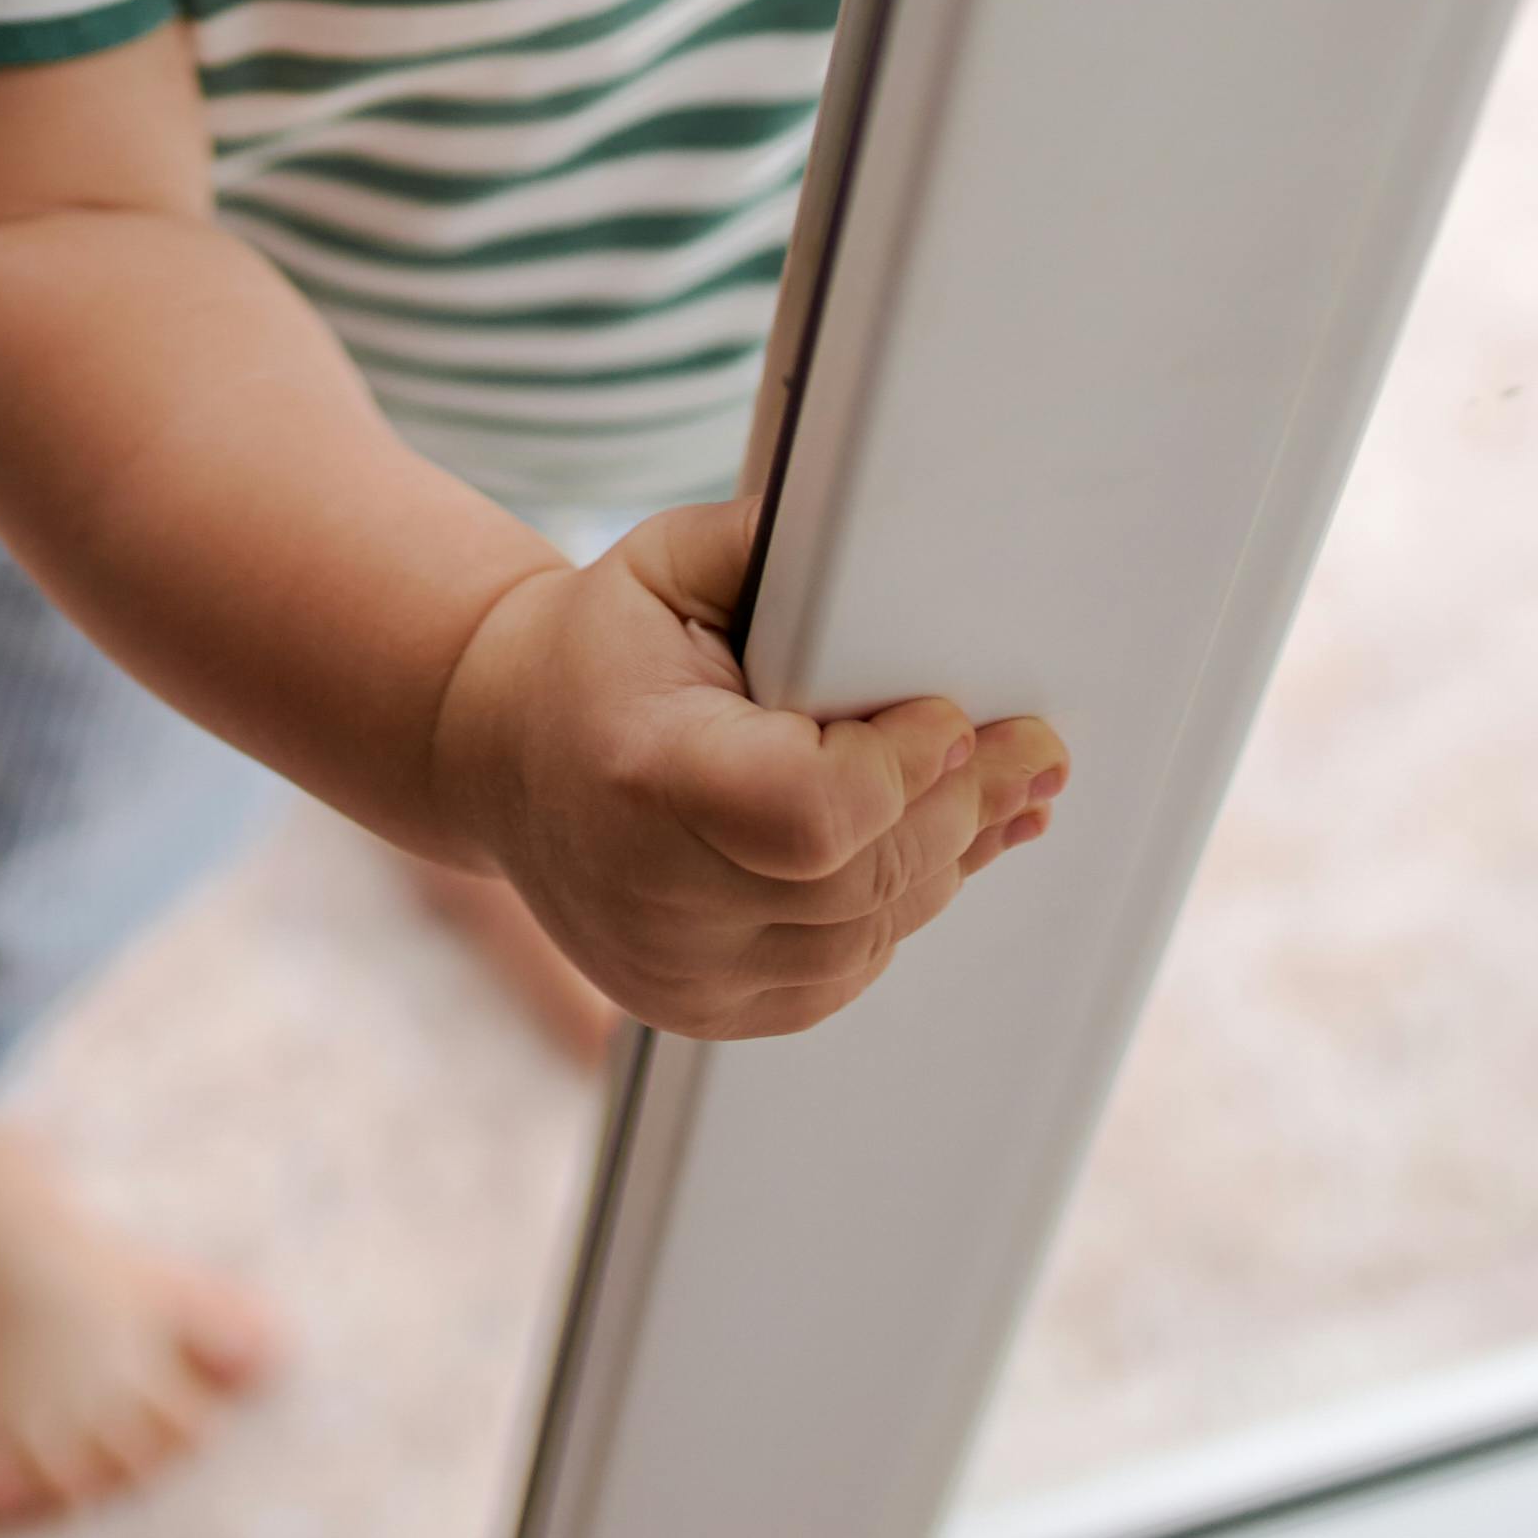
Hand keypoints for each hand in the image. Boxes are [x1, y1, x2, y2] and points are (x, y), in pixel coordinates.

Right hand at [427, 506, 1064, 1045]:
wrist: (504, 756)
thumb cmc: (595, 652)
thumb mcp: (665, 564)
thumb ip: (771, 544)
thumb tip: (879, 528)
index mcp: (640, 775)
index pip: (809, 813)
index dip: (899, 770)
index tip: (950, 714)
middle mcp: (654, 898)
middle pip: (861, 879)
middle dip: (963, 806)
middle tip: (1033, 750)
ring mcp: (683, 971)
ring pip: (868, 934)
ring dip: (951, 860)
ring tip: (1013, 792)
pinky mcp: (710, 1010)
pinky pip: (843, 970)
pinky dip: (900, 907)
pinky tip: (946, 847)